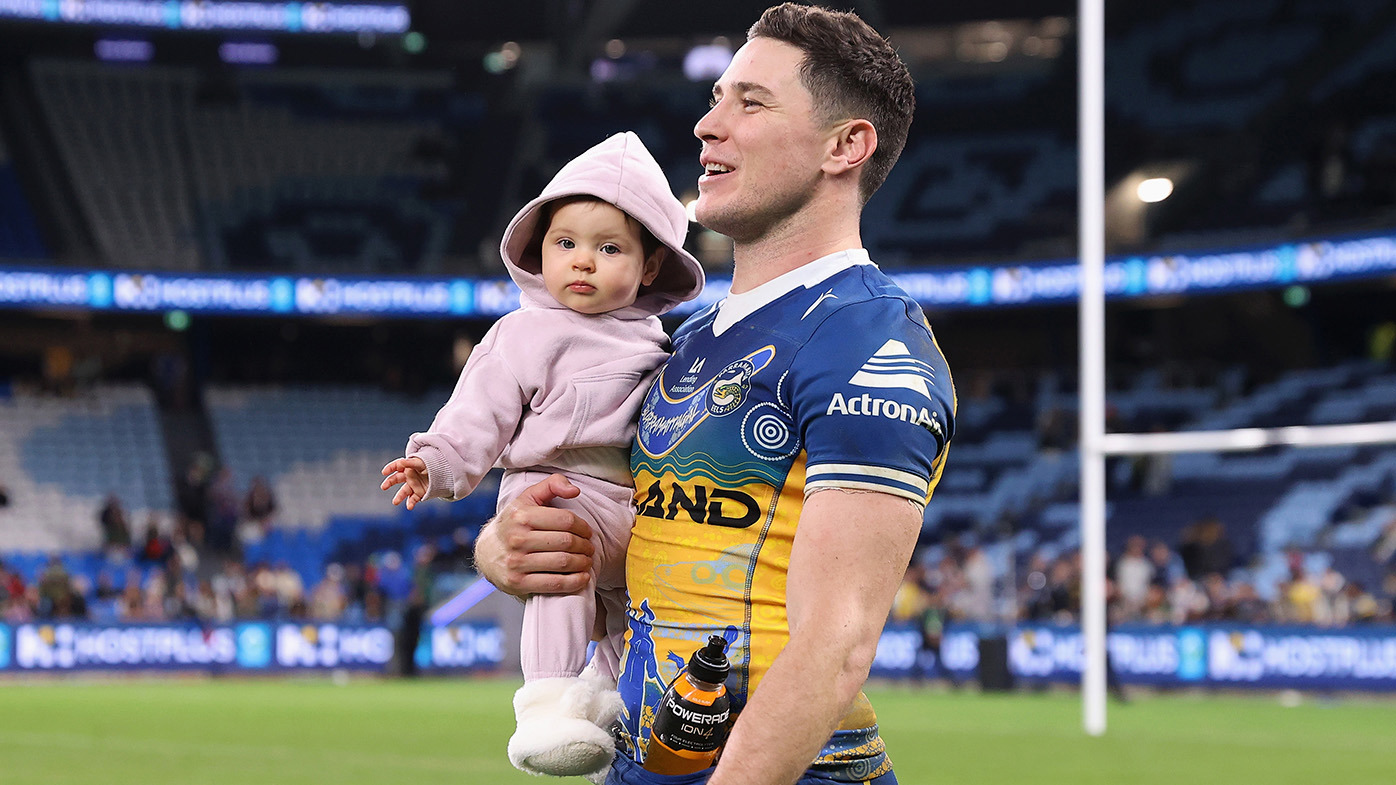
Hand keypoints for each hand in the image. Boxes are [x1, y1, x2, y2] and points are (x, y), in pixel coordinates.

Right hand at [381, 456, 428, 509]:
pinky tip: (409, 507)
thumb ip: (411, 463)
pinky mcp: (419, 493)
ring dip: (399, 497)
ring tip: (395, 502)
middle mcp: (408, 477)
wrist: (443, 472)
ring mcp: (413, 485)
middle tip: (383, 487)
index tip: (384, 472)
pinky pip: (413, 499)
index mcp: (408, 467)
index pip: (396, 466)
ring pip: (404, 491)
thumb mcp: (421, 462)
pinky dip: (411, 503)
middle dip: (389, 482)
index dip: (390, 468)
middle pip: (396, 479)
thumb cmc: (431, 464)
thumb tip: (401, 462)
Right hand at [475, 473, 595, 597]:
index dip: (583, 527)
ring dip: (583, 563)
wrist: (486, 553)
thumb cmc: (514, 524)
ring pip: (563, 562)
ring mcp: (516, 562)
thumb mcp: (529, 498)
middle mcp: (517, 539)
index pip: (565, 520)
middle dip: (585, 546)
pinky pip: (554, 584)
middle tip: (590, 548)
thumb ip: (552, 484)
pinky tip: (583, 577)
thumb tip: (575, 491)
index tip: (588, 532)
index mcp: (522, 516)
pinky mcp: (517, 583)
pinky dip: (574, 582)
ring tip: (587, 561)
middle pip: (566, 542)